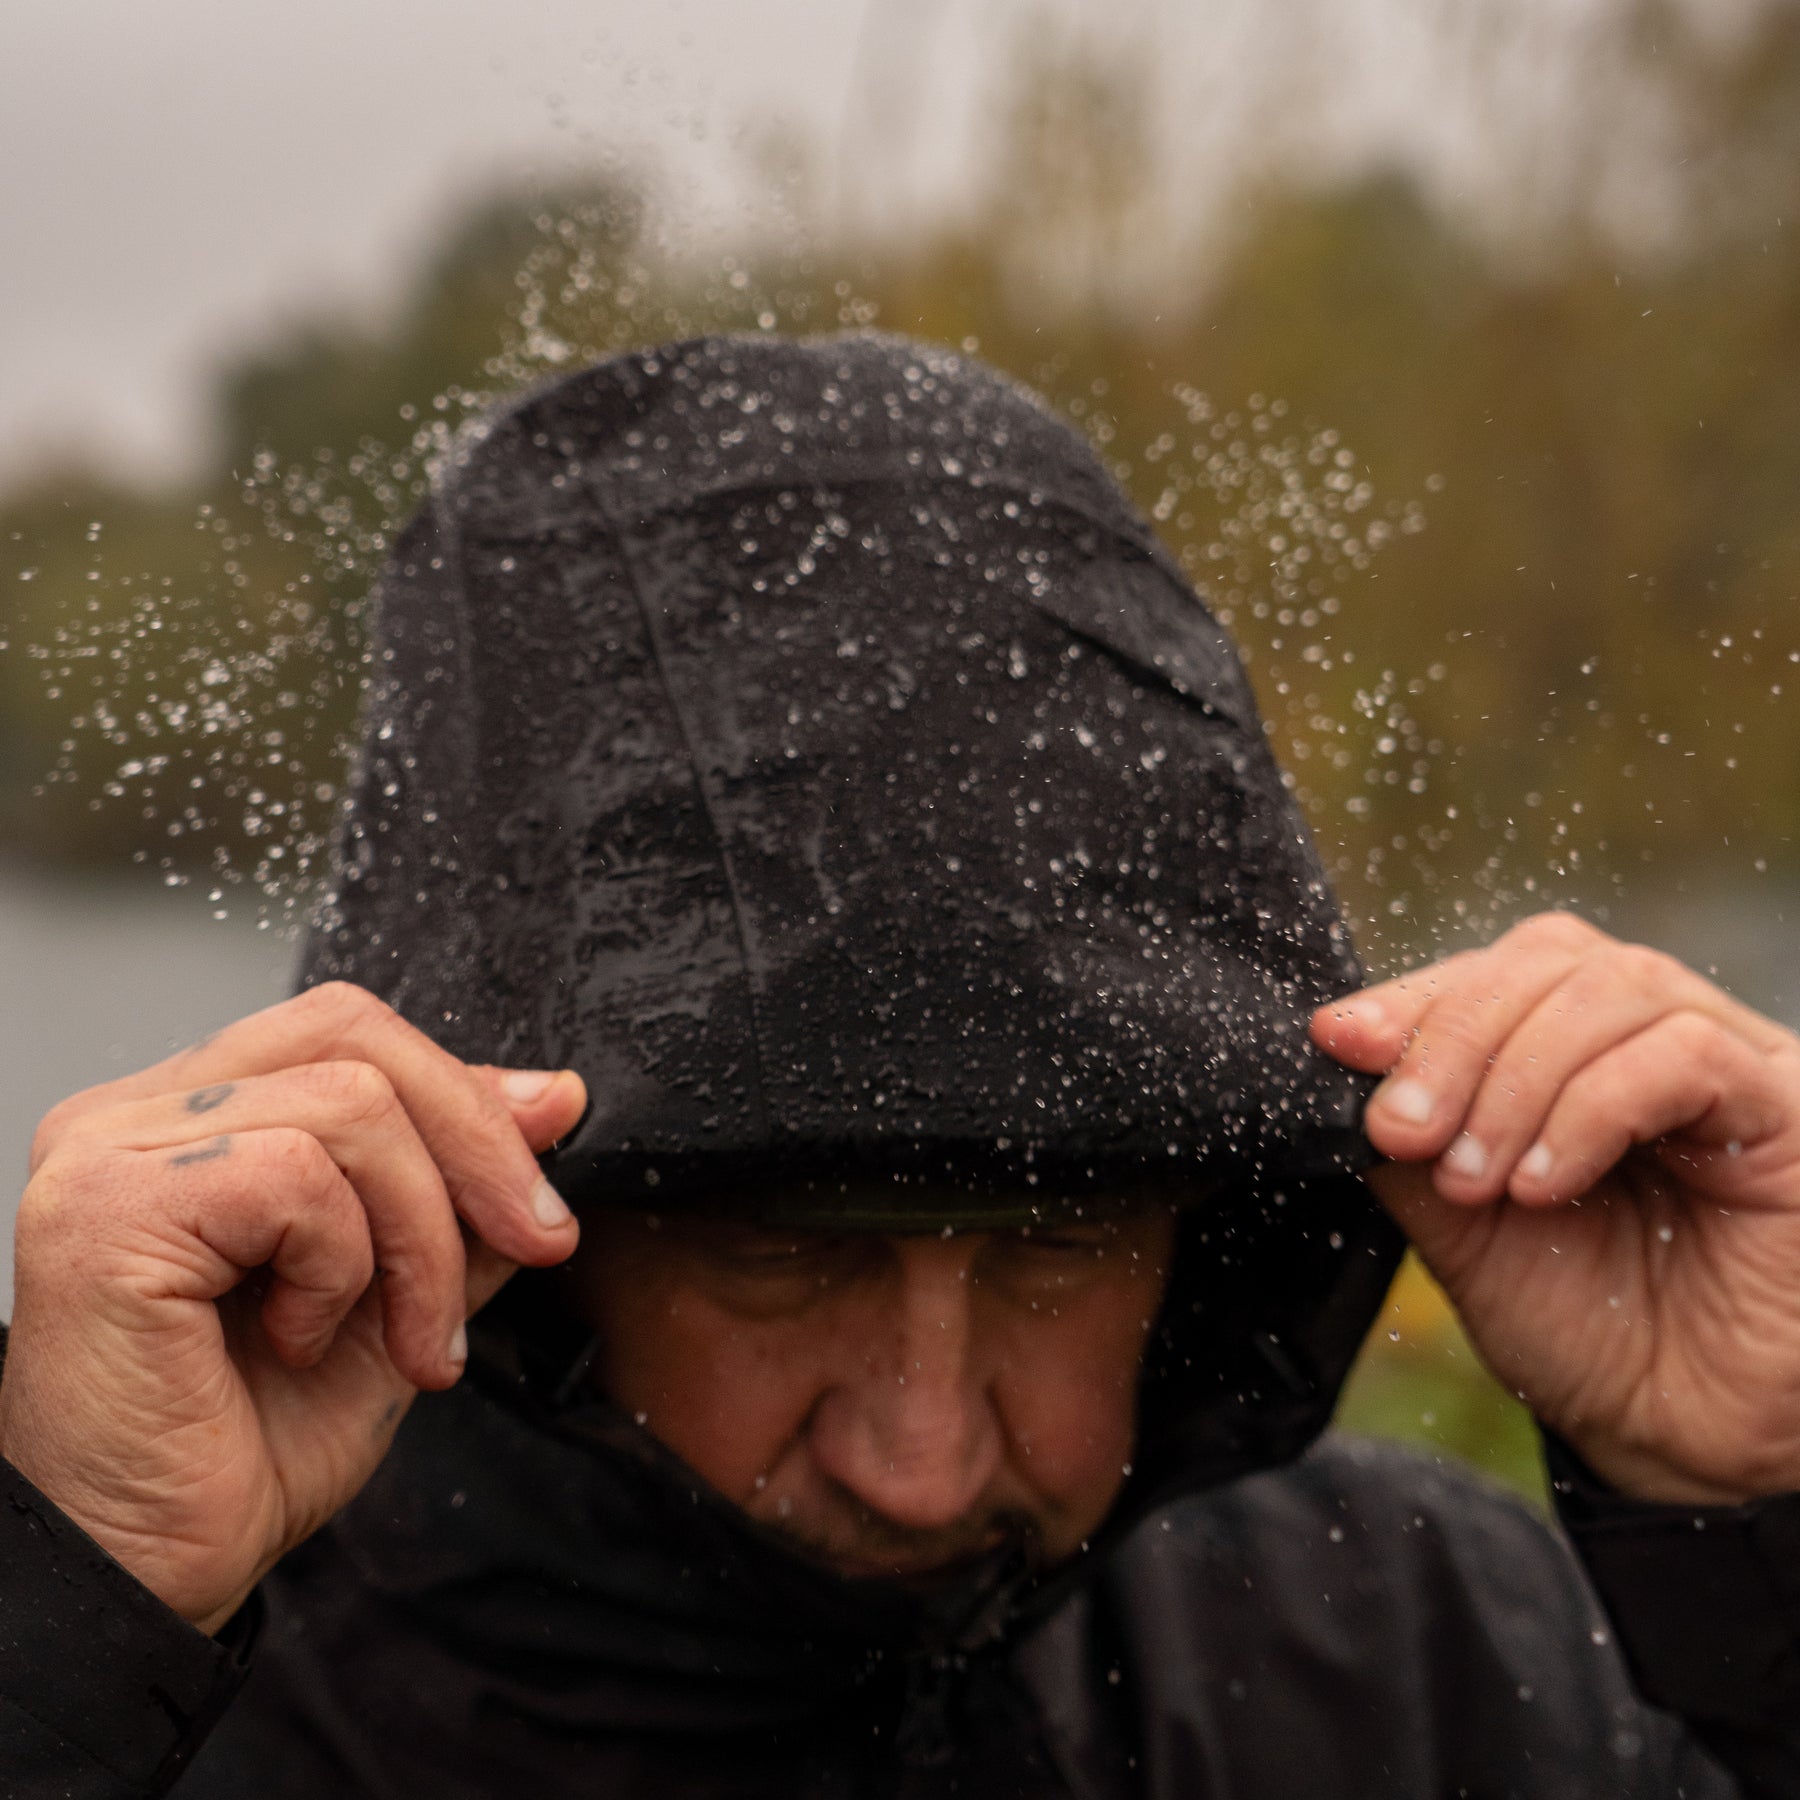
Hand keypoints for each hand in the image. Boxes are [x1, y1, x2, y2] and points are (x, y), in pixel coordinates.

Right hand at [0, 982, 585, 1631]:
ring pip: (351, 1106)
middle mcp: (134, 1117)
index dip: (466, 1089)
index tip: (541, 1180)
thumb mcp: (400, 1297)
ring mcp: (108, 1153)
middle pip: (353, 1037)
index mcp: (191, 1118)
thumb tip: (552, 1097)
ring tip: (405, 1337)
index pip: (347, 1032)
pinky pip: (297, 1178)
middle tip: (538, 1242)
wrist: (152, 1576)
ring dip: (420, 1238)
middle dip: (477, 1143)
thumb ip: (463, 1195)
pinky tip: (299, 1339)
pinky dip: (340, 1267)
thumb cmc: (246, 1450)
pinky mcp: (107, 1209)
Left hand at [1314, 913, 1799, 1505]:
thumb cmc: (1581, 1329)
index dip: (1414, 997)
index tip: (1338, 1040)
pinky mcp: (1788, 1110)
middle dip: (1452, 1040)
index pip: (1497, 969)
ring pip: (1614, 990)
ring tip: (1473, 1178)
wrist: (1676, 1442)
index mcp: (1578, 1048)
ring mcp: (1734, 1064)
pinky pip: (1687, 1056)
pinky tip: (1543, 1182)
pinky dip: (1591, 1107)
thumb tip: (1341, 1058)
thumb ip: (1410, 1141)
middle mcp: (1658, 1037)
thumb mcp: (1462, 1225)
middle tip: (1403, 1132)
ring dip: (1516, 1081)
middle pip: (1549, 962)